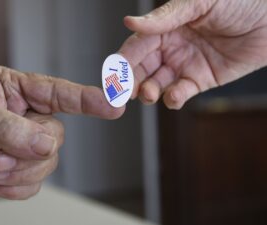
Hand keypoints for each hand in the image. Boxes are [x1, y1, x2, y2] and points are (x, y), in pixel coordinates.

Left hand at [0, 66, 123, 199]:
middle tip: (0, 152)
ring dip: (18, 170)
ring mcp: (18, 147)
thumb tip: (47, 144)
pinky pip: (32, 183)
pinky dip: (13, 185)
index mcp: (13, 91)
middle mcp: (21, 118)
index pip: (58, 93)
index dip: (87, 99)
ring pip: (46, 162)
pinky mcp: (11, 172)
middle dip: (30, 149)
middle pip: (55, 135)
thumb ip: (12, 129)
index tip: (113, 103)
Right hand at [120, 0, 266, 108]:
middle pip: (141, 68)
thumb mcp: (200, 2)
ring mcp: (184, 64)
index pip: (136, 46)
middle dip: (130, 82)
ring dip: (149, 92)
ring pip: (157, 83)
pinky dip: (174, 98)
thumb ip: (164, 17)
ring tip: (149, 94)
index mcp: (166, 27)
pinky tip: (173, 96)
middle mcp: (171, 47)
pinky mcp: (200, 80)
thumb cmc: (241, 1)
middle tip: (121, 94)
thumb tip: (130, 21)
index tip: (113, 75)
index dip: (123, 61)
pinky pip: (181, 92)